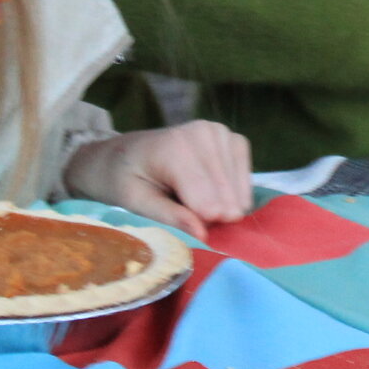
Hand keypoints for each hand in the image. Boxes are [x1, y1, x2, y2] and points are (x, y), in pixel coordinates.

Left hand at [65, 119, 253, 237]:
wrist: (125, 153)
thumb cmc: (124, 180)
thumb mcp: (134, 203)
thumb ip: (168, 217)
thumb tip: (203, 234)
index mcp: (174, 148)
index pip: (207, 201)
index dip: (199, 224)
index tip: (182, 228)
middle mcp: (204, 134)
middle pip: (226, 197)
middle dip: (211, 216)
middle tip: (183, 213)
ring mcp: (221, 133)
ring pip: (238, 192)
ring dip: (222, 205)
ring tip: (192, 200)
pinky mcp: (233, 139)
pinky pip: (245, 180)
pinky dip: (232, 194)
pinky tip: (212, 194)